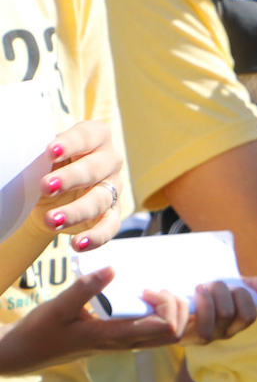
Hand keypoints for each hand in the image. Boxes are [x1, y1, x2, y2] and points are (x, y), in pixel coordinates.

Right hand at [0, 269, 189, 372]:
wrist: (24, 353)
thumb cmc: (40, 330)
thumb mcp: (58, 306)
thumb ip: (84, 289)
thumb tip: (113, 268)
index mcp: (114, 337)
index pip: (165, 328)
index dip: (169, 305)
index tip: (148, 287)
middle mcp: (125, 344)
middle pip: (175, 335)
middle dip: (180, 308)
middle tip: (160, 286)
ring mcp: (124, 344)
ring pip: (166, 336)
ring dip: (174, 312)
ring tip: (158, 290)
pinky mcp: (119, 340)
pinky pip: (153, 333)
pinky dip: (163, 316)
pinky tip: (150, 297)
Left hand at [33, 120, 124, 252]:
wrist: (50, 196)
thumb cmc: (48, 167)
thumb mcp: (43, 157)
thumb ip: (39, 155)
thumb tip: (20, 158)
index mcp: (95, 138)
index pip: (89, 136)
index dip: (72, 143)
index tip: (50, 152)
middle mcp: (109, 161)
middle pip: (96, 168)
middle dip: (71, 178)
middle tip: (45, 186)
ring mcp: (113, 188)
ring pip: (100, 199)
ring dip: (76, 211)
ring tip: (51, 220)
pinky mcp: (111, 214)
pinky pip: (110, 227)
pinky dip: (96, 237)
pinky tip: (78, 245)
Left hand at [181, 276, 256, 344]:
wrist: (170, 301)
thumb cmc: (204, 296)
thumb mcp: (229, 289)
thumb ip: (252, 287)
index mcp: (232, 325)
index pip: (248, 316)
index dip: (242, 297)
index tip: (232, 285)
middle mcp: (217, 335)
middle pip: (227, 313)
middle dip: (220, 290)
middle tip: (209, 283)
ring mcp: (195, 338)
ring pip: (207, 323)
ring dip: (204, 298)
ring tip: (197, 287)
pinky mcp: (175, 336)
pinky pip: (182, 324)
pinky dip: (182, 303)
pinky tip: (178, 294)